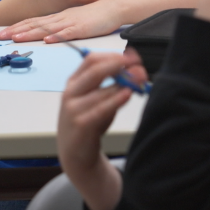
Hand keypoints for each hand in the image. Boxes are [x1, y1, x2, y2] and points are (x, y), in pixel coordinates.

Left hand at [0, 0, 124, 42]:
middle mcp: (60, 19)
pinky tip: (47, 40)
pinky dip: (57, 36)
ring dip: (30, 34)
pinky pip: (68, 33)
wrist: (112, 8)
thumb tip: (47, 36)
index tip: (3, 33)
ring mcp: (70, 23)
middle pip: (34, 25)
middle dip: (16, 31)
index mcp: (57, 17)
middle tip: (0, 37)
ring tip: (16, 38)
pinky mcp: (82, 28)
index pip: (33, 22)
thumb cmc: (94, 16)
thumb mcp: (73, 21)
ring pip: (47, 28)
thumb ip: (60, 27)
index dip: (17, 27)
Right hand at [58, 49, 145, 209]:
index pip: (91, 59)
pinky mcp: (81, 124)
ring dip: (123, 84)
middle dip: (120, 65)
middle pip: (95, 70)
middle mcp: (71, 92)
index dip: (114, 56)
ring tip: (139, 83)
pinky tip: (128, 94)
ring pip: (101, 89)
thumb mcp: (98, 100)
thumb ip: (115, 85)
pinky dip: (116, 99)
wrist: (75, 153)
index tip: (133, 58)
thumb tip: (137, 70)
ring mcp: (74, 108)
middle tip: (139, 68)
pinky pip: (101, 108)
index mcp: (74, 82)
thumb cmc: (89, 122)